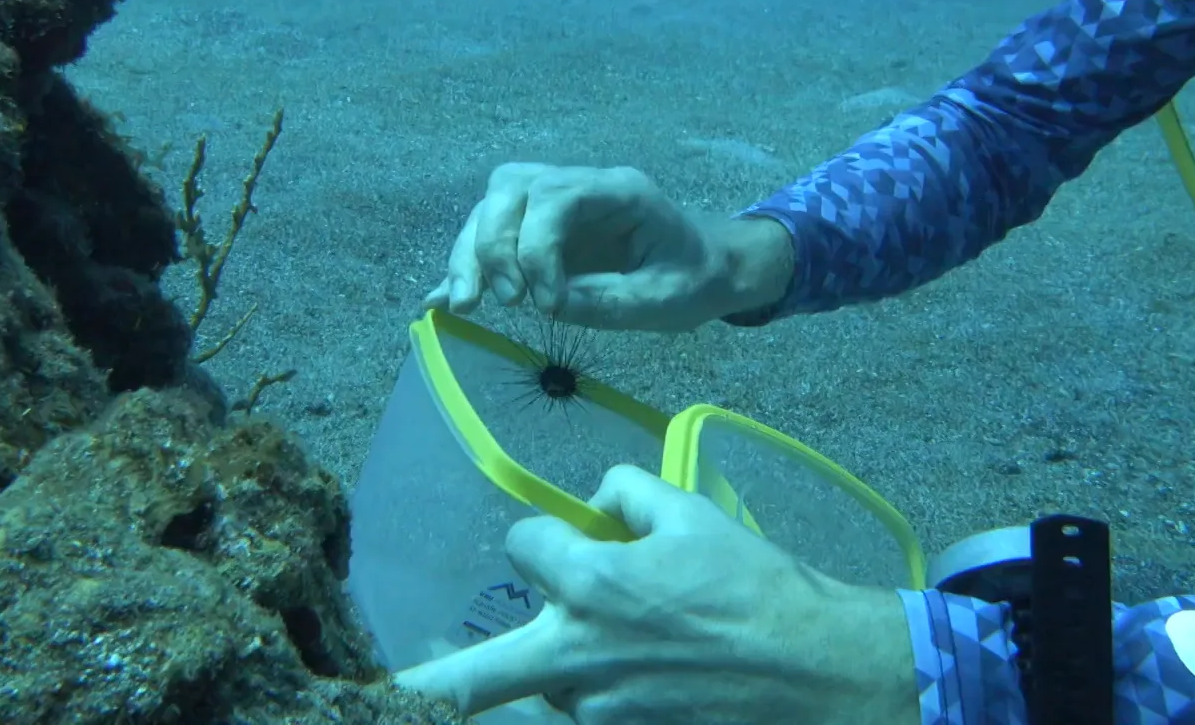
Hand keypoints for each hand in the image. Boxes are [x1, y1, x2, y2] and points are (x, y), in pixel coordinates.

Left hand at [394, 465, 916, 724]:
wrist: (821, 674)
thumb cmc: (761, 588)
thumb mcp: (695, 515)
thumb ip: (630, 493)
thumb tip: (598, 499)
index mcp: (593, 582)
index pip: (523, 547)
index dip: (545, 539)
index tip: (569, 542)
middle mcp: (579, 655)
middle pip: (469, 682)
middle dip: (419, 690)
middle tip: (373, 695)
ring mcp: (600, 714)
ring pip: (547, 693)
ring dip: (561, 677)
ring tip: (630, 656)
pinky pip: (587, 724)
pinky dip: (592, 709)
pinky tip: (637, 686)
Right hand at [422, 163, 792, 331]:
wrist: (707, 267)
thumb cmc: (693, 279)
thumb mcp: (666, 298)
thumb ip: (610, 300)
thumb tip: (549, 305)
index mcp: (619, 190)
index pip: (556, 194)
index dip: (537, 246)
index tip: (547, 304)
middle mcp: (580, 185)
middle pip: (510, 188)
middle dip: (493, 244)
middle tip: (506, 302)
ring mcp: (555, 203)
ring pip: (491, 206)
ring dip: (470, 254)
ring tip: (466, 307)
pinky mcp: (538, 229)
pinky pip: (490, 233)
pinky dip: (466, 263)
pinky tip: (441, 298)